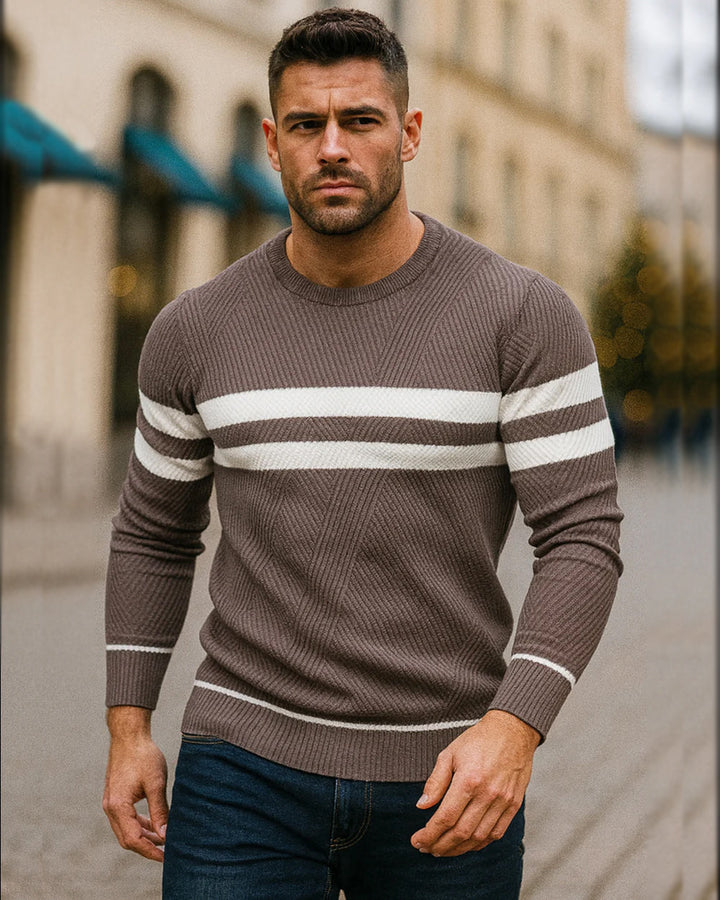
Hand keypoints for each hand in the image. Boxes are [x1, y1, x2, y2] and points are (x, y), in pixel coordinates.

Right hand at [102, 706, 168, 862]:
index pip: (133, 840)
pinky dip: (140, 825)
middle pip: (127, 839)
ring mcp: (111, 803)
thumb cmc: (143, 756)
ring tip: (164, 838)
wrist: (129, 736)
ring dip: (144, 836)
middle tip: (168, 851)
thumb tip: (165, 835)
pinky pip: (126, 819)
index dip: (150, 851)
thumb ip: (159, 811)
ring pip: (126, 830)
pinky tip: (154, 824)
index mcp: (118, 806)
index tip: (167, 857)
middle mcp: (110, 808)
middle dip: (147, 847)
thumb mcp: (156, 784)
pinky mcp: (115, 797)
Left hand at [411, 710, 539, 856]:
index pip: (445, 817)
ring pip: (478, 837)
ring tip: (443, 850)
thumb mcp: (450, 753)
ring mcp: (503, 801)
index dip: (429, 834)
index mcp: (468, 780)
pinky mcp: (514, 804)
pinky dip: (480, 843)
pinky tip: (467, 844)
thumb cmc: (478, 740)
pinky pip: (496, 833)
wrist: (512, 731)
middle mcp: (487, 794)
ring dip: (458, 849)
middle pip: (461, 832)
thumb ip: (436, 781)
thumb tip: (422, 805)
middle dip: (440, 845)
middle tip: (427, 849)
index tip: (417, 840)